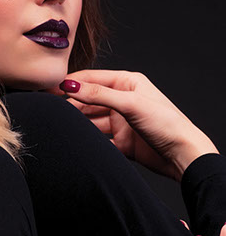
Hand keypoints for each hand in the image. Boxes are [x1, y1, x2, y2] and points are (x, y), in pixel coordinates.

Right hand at [53, 70, 218, 180]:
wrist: (184, 157)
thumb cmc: (168, 124)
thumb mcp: (131, 104)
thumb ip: (98, 94)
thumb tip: (70, 86)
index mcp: (128, 84)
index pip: (92, 78)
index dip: (71, 82)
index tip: (51, 87)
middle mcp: (123, 100)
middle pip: (88, 100)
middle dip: (71, 104)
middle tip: (53, 109)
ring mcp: (121, 121)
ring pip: (90, 119)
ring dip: (78, 123)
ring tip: (64, 126)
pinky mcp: (121, 141)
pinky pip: (98, 138)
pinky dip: (88, 140)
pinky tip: (78, 141)